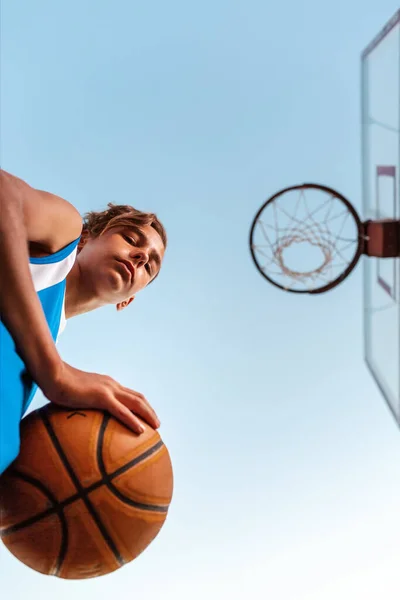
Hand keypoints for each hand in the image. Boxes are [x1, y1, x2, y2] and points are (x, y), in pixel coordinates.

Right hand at [41, 361, 159, 433]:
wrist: (52, 375)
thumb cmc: (59, 386)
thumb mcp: (75, 395)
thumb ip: (82, 402)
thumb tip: (80, 414)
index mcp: (107, 384)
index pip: (129, 394)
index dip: (140, 404)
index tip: (146, 416)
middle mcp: (111, 385)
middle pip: (138, 397)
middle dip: (149, 410)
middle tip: (157, 424)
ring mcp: (108, 390)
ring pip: (136, 403)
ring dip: (148, 414)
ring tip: (156, 427)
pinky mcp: (101, 397)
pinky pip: (122, 411)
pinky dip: (133, 420)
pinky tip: (141, 430)